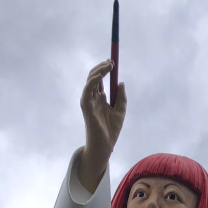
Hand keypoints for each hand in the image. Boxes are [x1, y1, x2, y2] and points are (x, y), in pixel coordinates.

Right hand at [78, 61, 126, 193]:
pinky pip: (87, 90)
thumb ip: (121, 97)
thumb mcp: (121, 111)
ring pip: (90, 80)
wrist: (106, 146)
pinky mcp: (86, 106)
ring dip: (99, 70)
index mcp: (100, 98)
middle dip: (102, 66)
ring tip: (109, 65)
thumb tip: (121, 82)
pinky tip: (101, 75)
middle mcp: (93, 98)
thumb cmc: (111, 131)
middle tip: (112, 61)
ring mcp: (89, 101)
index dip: (105, 69)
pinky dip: (93, 81)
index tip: (113, 62)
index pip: (100, 79)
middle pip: (94, 76)